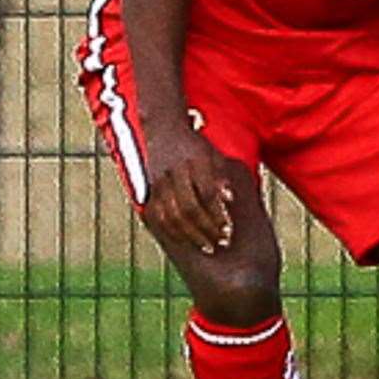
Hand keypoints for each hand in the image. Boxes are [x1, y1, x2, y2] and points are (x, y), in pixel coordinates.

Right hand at [142, 121, 233, 253]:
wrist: (162, 131)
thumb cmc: (196, 146)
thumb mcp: (214, 154)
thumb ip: (222, 176)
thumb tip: (230, 200)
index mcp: (194, 161)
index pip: (206, 194)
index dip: (218, 214)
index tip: (230, 229)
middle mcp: (174, 172)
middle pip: (189, 208)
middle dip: (206, 229)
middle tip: (222, 242)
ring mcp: (158, 182)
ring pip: (171, 216)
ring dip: (190, 235)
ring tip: (208, 247)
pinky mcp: (148, 190)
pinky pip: (157, 216)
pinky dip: (171, 232)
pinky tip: (185, 242)